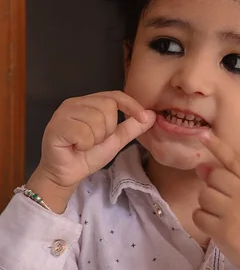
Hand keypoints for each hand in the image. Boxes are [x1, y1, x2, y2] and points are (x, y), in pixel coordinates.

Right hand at [33, 91, 154, 190]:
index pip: (115, 95)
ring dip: (96, 138)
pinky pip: (82, 132)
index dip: (131, 105)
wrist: (68, 174)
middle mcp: (75, 103)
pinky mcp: (56, 127)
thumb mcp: (116, 140)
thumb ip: (132, 127)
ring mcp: (63, 113)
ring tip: (85, 144)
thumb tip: (152, 115)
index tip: (143, 117)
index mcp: (89, 103)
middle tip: (96, 140)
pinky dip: (84, 144)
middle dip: (109, 129)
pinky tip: (76, 147)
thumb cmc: (89, 155)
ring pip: (96, 119)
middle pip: (107, 106)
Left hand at [193, 129, 239, 269]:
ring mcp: (233, 212)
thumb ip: (230, 179)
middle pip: (213, 176)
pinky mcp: (222, 230)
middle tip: (220, 198)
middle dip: (210, 185)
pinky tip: (214, 225)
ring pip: (203, 196)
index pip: (234, 159)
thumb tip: (201, 167)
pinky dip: (202, 220)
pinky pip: (198, 215)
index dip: (217, 146)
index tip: (203, 134)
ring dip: (206, 204)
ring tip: (219, 213)